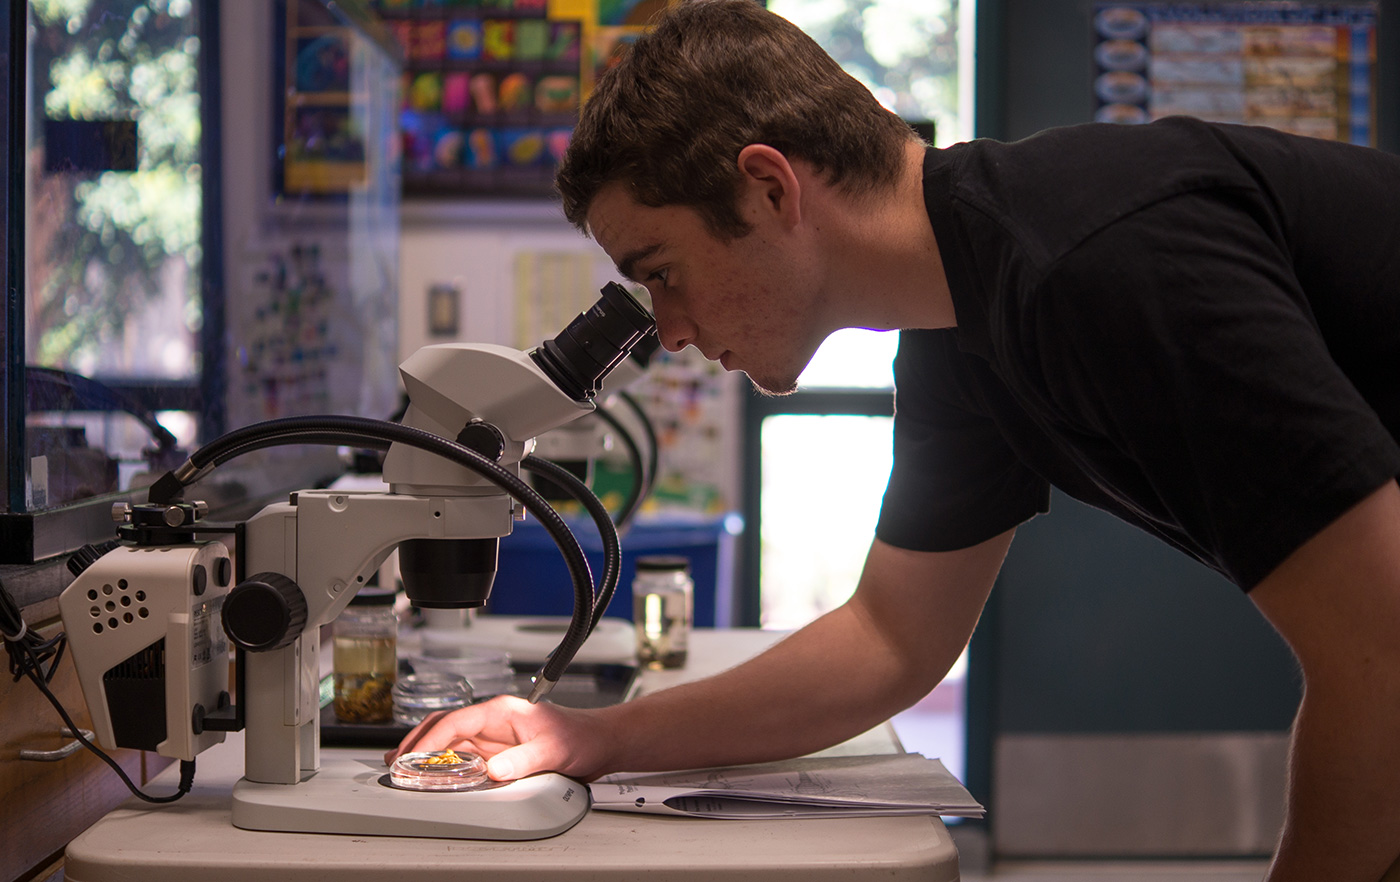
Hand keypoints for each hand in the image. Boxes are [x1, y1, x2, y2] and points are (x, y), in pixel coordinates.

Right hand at [384, 696, 614, 782]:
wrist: (598, 743)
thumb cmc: (580, 737)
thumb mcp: (554, 750)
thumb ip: (523, 760)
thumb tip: (492, 770)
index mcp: (503, 711)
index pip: (456, 721)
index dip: (431, 738)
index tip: (414, 756)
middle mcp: (494, 721)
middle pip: (446, 726)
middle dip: (418, 740)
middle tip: (396, 761)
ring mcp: (495, 736)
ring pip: (451, 740)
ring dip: (426, 751)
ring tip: (403, 767)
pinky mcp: (499, 751)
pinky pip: (464, 755)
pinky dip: (443, 763)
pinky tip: (433, 773)